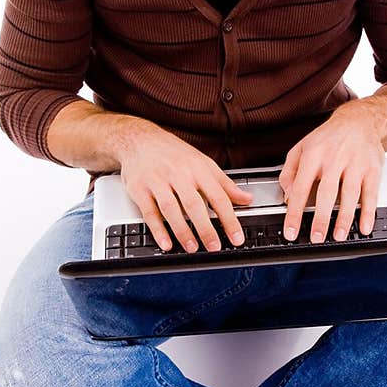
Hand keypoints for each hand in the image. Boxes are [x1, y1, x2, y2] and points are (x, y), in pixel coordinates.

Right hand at [117, 123, 253, 252]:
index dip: (229, 219)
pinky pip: (149, 211)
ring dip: (182, 230)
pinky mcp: (139, 188)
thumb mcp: (203, 163)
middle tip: (215, 247)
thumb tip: (247, 199)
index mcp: (198, 168)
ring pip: (171, 208)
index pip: (218, 196)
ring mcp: (157, 180)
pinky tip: (166, 243)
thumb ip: (224, 184)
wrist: (140, 139)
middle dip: (206, 229)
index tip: (236, 237)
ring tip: (192, 247)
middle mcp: (178, 173)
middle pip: (194, 204)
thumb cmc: (174, 154)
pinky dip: (158, 229)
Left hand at [278, 100, 386, 243]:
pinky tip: (365, 226)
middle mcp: (335, 159)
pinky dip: (369, 211)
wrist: (359, 121)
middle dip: (321, 218)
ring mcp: (356, 164)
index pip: (301, 187)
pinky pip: (371, 193)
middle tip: (317, 237)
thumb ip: (290, 172)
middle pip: (327, 192)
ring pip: (350, 194)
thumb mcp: (301, 148)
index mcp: (314, 155)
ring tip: (339, 236)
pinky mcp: (373, 169)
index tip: (291, 230)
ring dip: (345, 217)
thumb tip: (288, 196)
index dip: (295, 211)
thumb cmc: (328, 139)